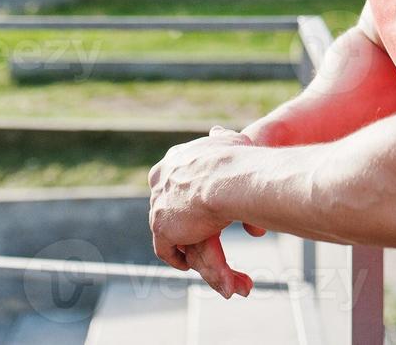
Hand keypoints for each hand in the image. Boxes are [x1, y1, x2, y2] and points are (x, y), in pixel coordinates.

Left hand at [148, 126, 262, 297]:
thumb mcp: (230, 141)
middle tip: (196, 231)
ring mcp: (158, 203)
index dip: (186, 194)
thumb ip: (221, 138)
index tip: (196, 205)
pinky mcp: (161, 227)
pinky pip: (165, 249)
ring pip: (169, 228)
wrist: (229, 179)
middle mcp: (160, 179)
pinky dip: (176, 257)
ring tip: (194, 252)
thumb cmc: (237, 160)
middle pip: (168, 204)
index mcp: (174, 159)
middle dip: (181, 218)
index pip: (173, 179)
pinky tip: (186, 264)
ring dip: (183, 240)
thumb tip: (217, 132)